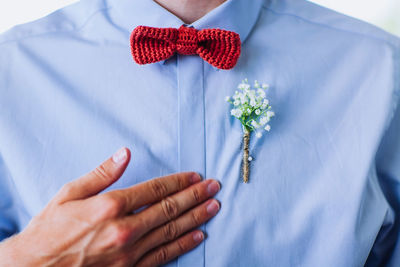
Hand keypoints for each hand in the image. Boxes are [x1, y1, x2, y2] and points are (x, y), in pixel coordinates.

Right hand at [0, 147, 220, 265]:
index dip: (179, 181)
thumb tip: (126, 153)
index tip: (196, 176)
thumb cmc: (50, 229)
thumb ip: (102, 173)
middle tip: (215, 187)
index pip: (155, 189)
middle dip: (195, 196)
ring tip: (214, 207)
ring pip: (171, 231)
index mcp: (110, 206)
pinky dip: (183, 245)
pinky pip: (163, 256)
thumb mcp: (69, 193)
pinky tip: (198, 235)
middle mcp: (124, 229)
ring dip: (196, 217)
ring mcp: (129, 253)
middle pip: (169, 208)